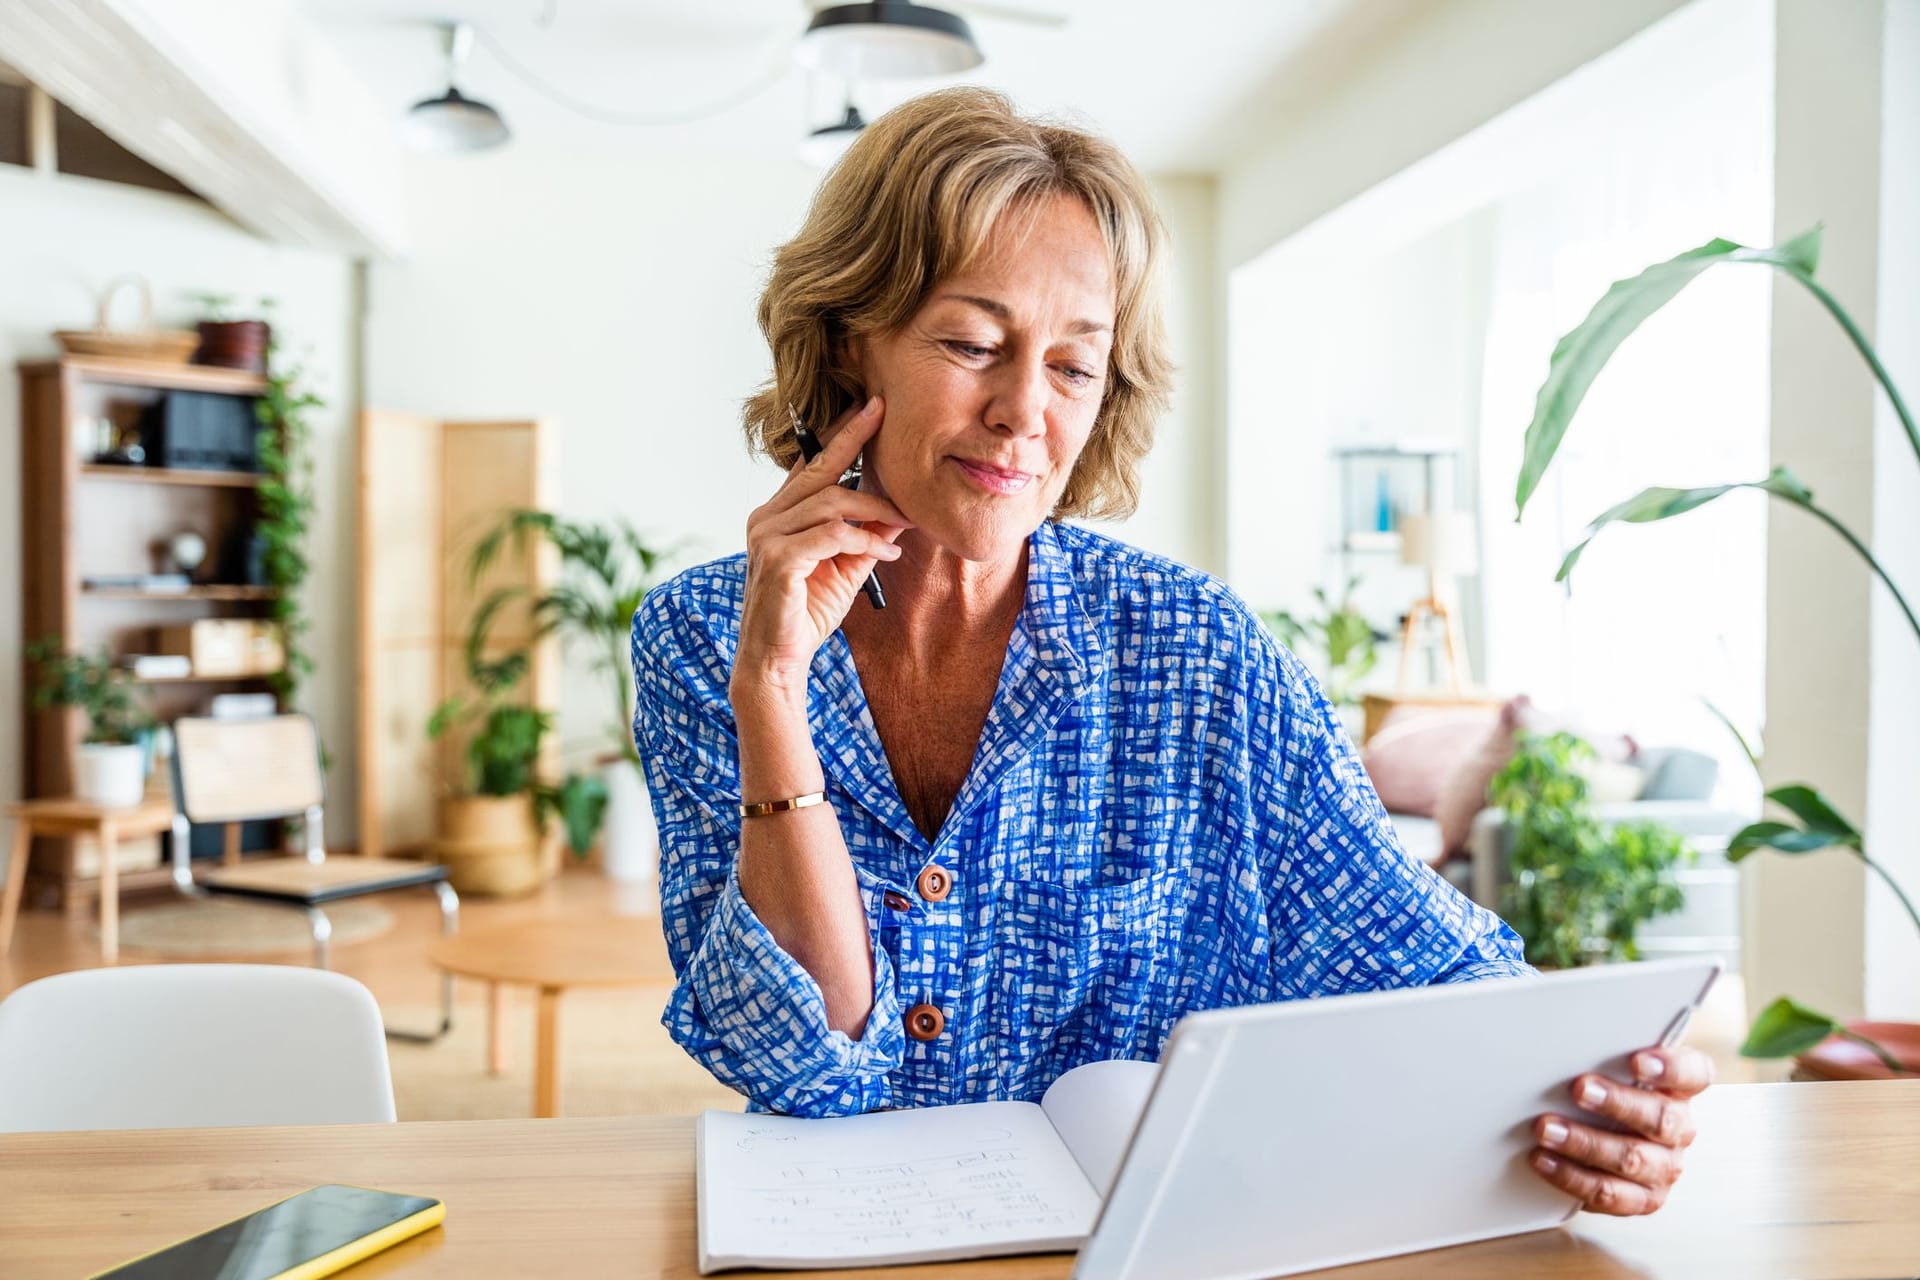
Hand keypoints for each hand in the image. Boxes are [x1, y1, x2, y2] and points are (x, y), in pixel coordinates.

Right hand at [734, 396, 913, 697]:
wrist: (777, 661)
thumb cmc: (806, 613)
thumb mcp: (844, 568)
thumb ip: (864, 537)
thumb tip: (897, 511)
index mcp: (777, 515)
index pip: (811, 466)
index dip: (841, 436)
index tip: (871, 408)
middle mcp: (766, 518)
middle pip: (819, 471)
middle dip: (853, 439)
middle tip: (887, 418)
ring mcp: (767, 536)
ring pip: (830, 503)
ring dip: (874, 512)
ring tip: (903, 525)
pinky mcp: (776, 559)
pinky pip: (831, 535)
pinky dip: (864, 539)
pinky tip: (885, 551)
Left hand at [1528, 1045, 1712, 1215]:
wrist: (1601, 1137)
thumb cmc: (1606, 1088)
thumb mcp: (1609, 1066)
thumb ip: (1604, 1053)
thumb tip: (1563, 1034)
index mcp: (1680, 1089)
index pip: (1694, 1074)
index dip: (1670, 1069)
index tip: (1637, 1061)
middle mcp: (1679, 1129)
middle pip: (1660, 1117)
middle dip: (1616, 1103)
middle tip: (1579, 1089)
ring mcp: (1664, 1167)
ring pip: (1632, 1159)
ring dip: (1585, 1142)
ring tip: (1546, 1128)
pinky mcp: (1643, 1199)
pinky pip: (1609, 1193)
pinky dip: (1572, 1176)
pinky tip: (1543, 1159)